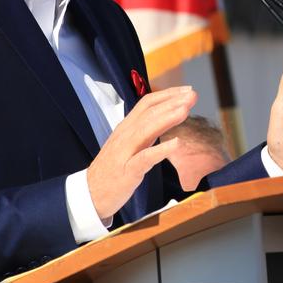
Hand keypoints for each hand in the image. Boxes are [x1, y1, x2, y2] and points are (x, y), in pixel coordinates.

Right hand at [86, 86, 196, 218]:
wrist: (90, 193)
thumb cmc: (112, 169)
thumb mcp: (127, 144)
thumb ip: (143, 130)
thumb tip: (163, 118)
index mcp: (126, 128)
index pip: (147, 103)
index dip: (167, 94)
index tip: (187, 90)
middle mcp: (125, 135)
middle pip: (149, 112)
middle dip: (172, 102)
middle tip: (192, 95)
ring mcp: (125, 152)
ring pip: (147, 129)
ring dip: (168, 118)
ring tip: (186, 110)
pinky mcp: (128, 170)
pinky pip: (145, 158)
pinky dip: (161, 149)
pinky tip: (176, 143)